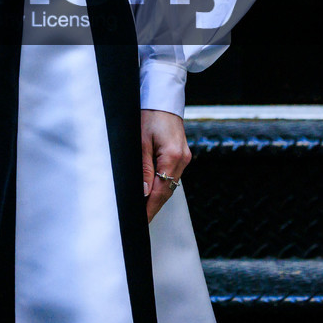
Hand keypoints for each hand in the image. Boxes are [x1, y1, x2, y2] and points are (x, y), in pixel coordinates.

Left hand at [141, 108, 189, 223]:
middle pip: (166, 192)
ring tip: (142, 212)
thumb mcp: (140, 141)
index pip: (160, 192)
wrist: (161, 99)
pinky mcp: (181, 155)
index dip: (149, 209)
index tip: (139, 222)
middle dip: (152, 207)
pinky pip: (170, 177)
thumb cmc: (148, 115)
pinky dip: (160, 187)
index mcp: (173, 157)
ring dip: (156, 198)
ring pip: (169, 185)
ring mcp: (184, 158)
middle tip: (138, 222)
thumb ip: (143, 168)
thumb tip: (144, 192)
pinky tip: (150, 193)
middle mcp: (182, 160)